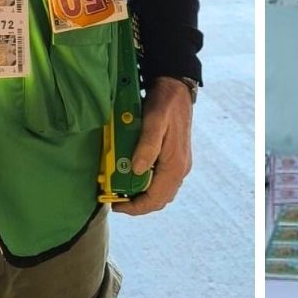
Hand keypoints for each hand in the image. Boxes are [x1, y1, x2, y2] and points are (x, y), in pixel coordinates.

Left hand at [113, 76, 194, 215]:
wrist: (177, 90)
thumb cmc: (165, 105)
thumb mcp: (154, 122)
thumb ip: (147, 147)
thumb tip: (136, 170)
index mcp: (175, 165)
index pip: (155, 199)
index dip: (135, 207)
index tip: (116, 205)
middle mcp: (180, 169)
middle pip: (159, 200)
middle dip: (138, 205)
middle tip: (117, 199)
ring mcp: (180, 165)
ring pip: (162, 193)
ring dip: (143, 197)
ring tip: (123, 190)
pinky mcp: (176, 159)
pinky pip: (163, 183)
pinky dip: (149, 187)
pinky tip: (135, 178)